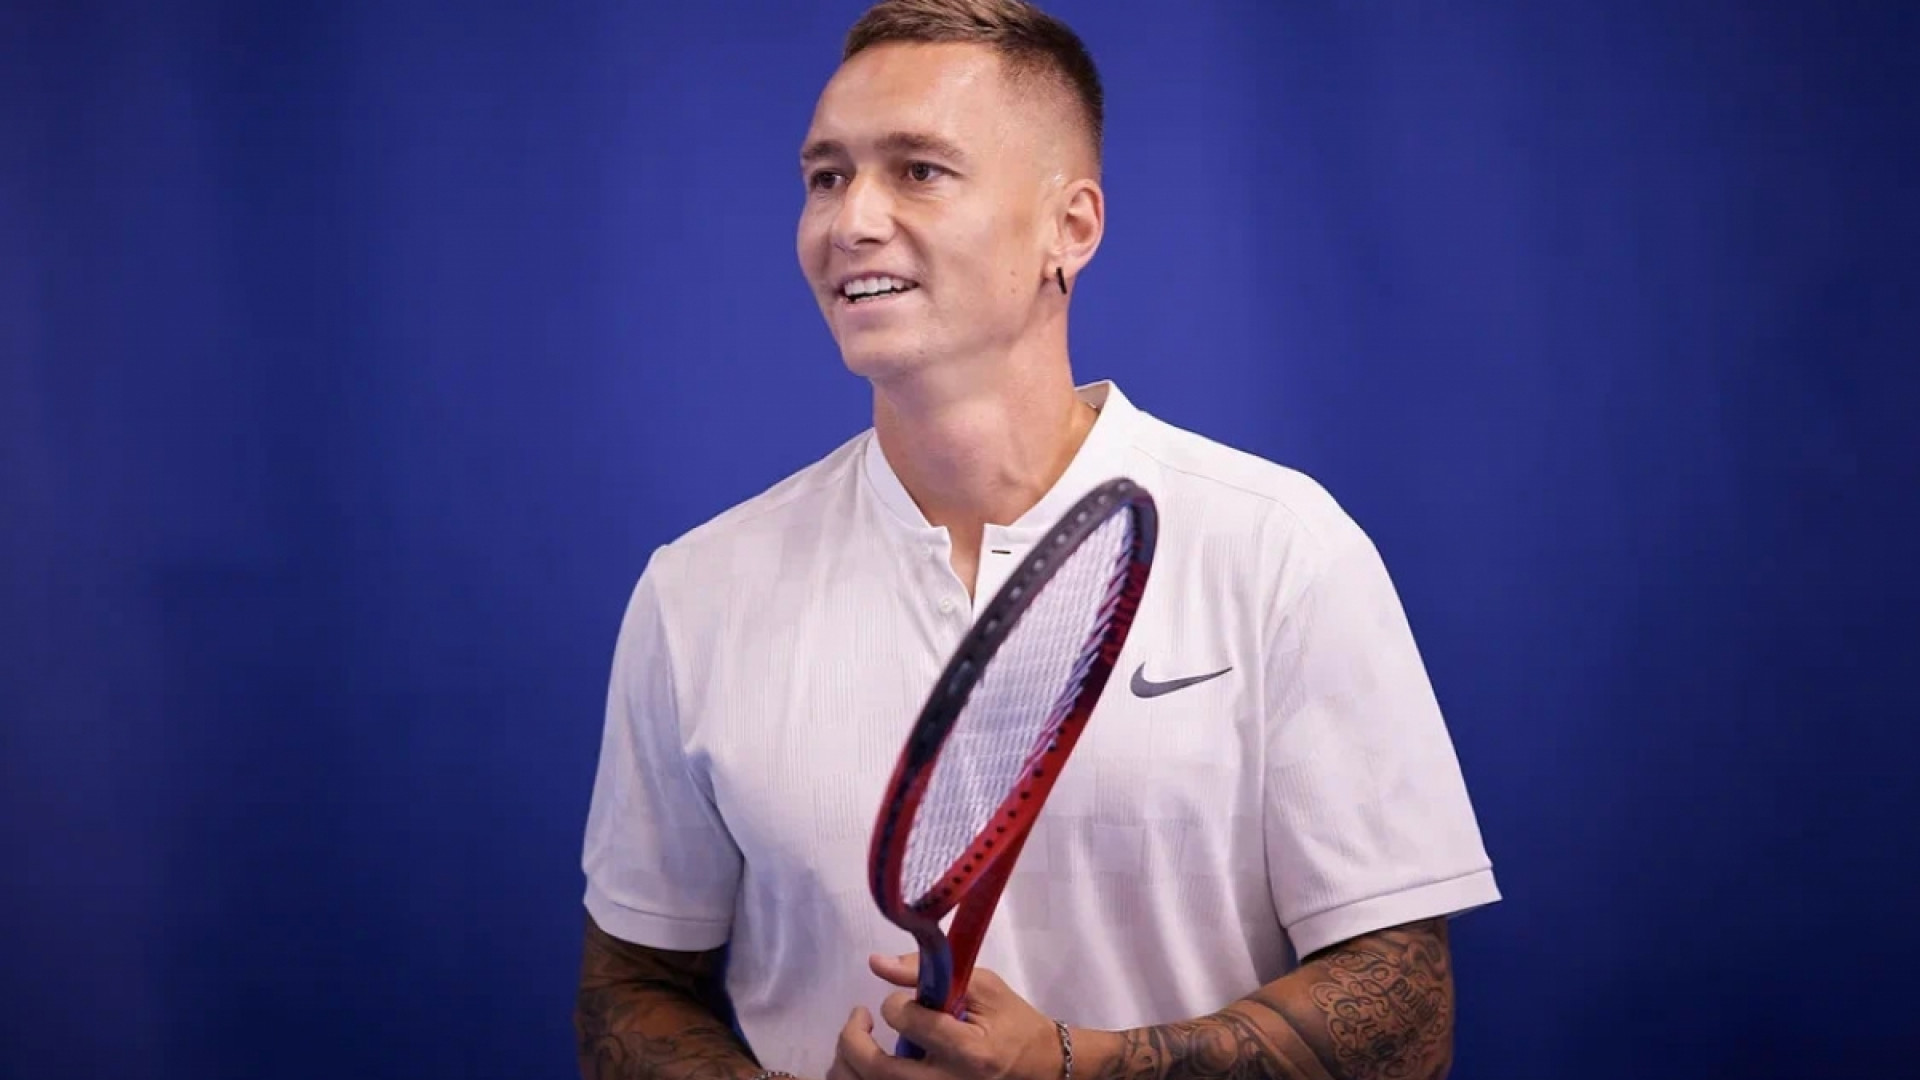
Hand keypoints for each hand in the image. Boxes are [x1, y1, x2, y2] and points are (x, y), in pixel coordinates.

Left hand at [827, 952, 1061, 1079]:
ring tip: (858, 1039)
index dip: (896, 1004)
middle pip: (880, 1071)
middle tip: (858, 1018)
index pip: (912, 1024)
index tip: (900, 997)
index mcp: (969, 1051)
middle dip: (853, 1040)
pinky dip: (866, 1077)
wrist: (1040, 1066)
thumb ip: (929, 972)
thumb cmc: (1013, 1021)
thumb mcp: (982, 985)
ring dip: (851, 1063)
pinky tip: (869, 1060)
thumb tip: (877, 962)